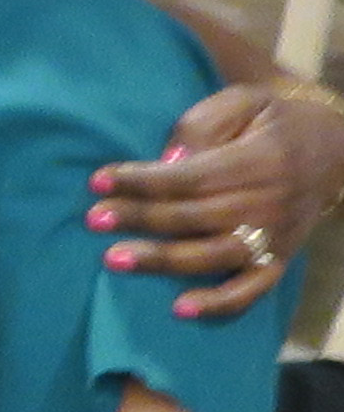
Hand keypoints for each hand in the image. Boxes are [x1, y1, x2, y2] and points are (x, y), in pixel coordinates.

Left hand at [95, 84, 343, 319]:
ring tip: (115, 259)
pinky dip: (219, 304)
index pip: (190, 177)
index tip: (98, 181)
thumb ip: (202, 125)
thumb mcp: (243, 102)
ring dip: (162, 261)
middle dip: (140, 219)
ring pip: (213, 256)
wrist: (336, 147)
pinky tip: (180, 310)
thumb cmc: (272, 121)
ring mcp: (275, 237)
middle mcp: (269, 203)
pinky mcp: (279, 260)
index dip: (142, 181)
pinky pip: (251, 290)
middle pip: (194, 217)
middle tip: (93, 219)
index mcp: (259, 160)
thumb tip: (167, 163)